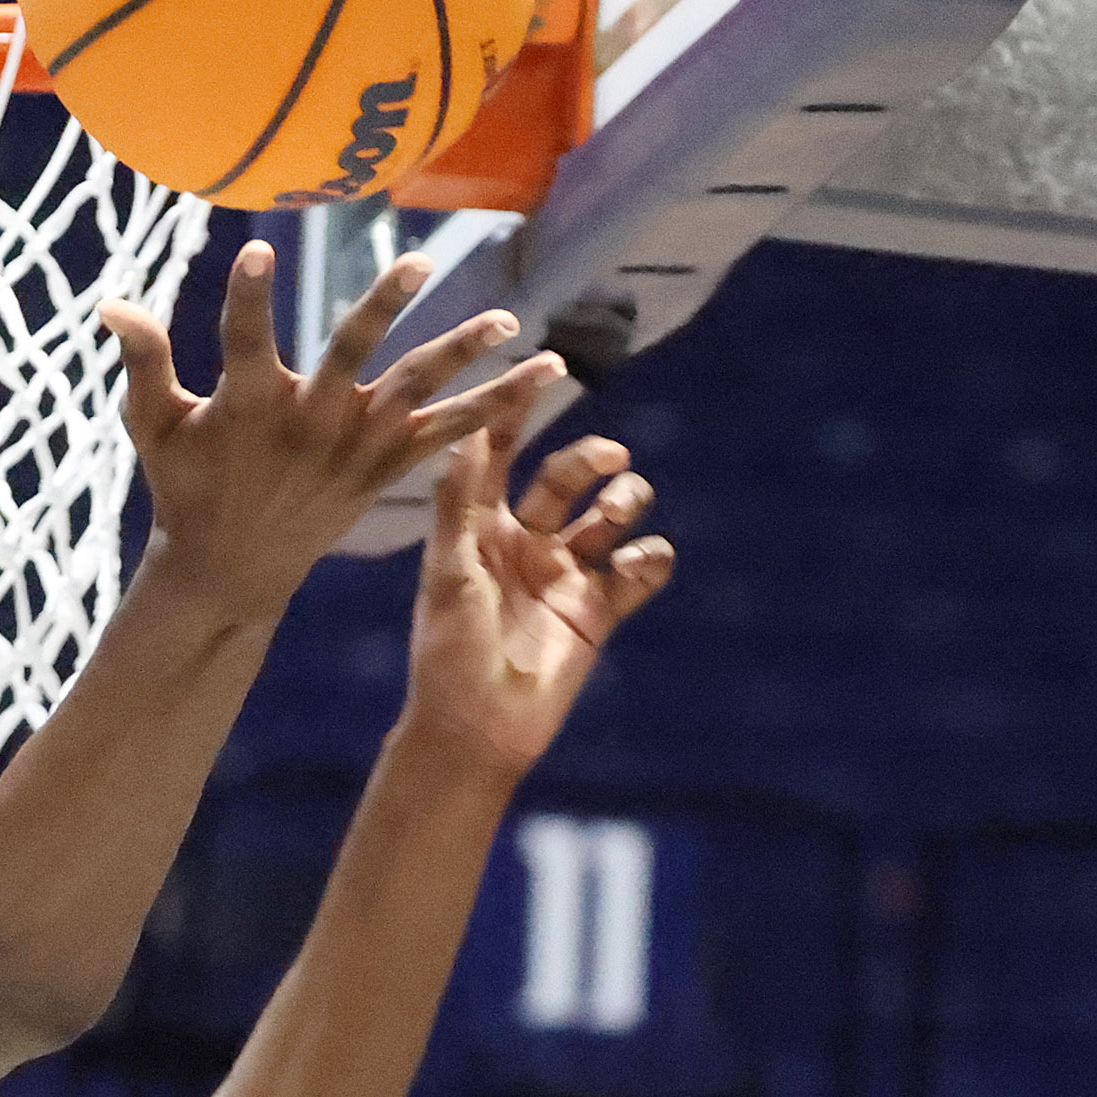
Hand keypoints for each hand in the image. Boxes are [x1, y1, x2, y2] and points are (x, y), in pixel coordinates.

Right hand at [101, 239, 568, 623]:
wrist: (231, 571)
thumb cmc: (186, 488)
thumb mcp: (154, 429)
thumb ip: (144, 364)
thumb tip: (111, 302)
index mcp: (248, 408)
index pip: (247, 341)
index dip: (251, 298)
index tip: (260, 249)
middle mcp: (309, 425)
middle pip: (351, 358)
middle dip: (382, 310)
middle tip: (417, 264)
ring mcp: (353, 449)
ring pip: (416, 394)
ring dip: (464, 355)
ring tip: (511, 321)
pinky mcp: (384, 471)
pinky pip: (449, 438)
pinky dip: (497, 409)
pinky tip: (546, 374)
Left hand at [404, 421, 675, 773]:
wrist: (477, 730)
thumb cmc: (447, 652)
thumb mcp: (448, 572)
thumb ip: (458, 504)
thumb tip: (459, 433)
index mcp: (478, 526)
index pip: (499, 452)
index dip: (519, 410)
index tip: (546, 366)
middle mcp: (523, 542)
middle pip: (566, 477)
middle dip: (591, 458)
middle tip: (611, 458)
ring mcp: (562, 575)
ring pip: (609, 517)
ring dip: (625, 501)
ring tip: (622, 509)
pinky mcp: (597, 613)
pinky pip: (638, 572)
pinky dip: (650, 559)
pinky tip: (643, 561)